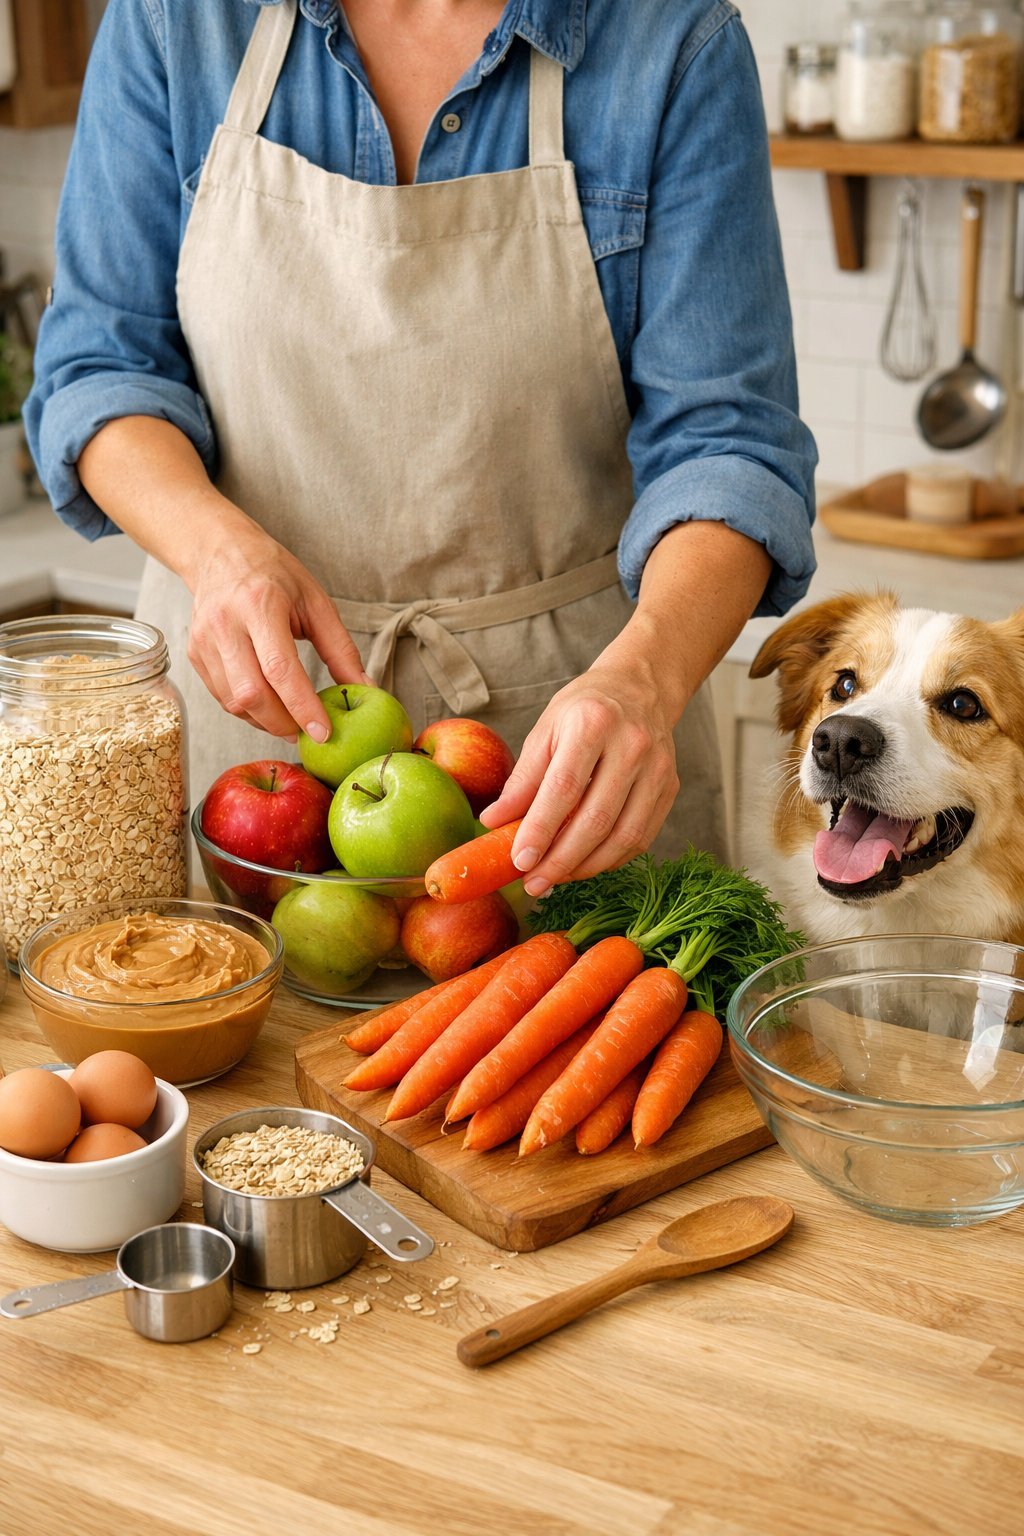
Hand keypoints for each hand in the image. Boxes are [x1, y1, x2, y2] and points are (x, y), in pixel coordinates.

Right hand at [186, 521, 369, 741]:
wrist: (220, 551)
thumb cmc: (273, 574)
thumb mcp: (316, 601)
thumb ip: (341, 649)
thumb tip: (365, 689)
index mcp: (259, 604)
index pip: (280, 669)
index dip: (302, 707)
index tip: (323, 732)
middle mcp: (225, 624)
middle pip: (252, 694)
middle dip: (284, 723)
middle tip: (308, 732)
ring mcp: (204, 641)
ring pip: (234, 702)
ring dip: (266, 721)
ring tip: (290, 718)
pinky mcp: (195, 654)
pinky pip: (222, 698)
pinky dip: (249, 710)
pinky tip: (268, 704)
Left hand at [479, 657, 680, 896]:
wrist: (640, 688)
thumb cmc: (585, 709)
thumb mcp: (545, 731)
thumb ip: (523, 779)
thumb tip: (493, 822)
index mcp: (593, 723)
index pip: (564, 788)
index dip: (541, 829)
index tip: (520, 861)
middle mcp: (632, 745)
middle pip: (596, 819)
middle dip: (561, 860)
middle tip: (534, 883)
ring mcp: (658, 768)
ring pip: (624, 836)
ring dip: (587, 867)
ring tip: (555, 878)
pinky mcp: (671, 787)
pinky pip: (642, 837)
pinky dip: (611, 859)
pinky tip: (585, 864)